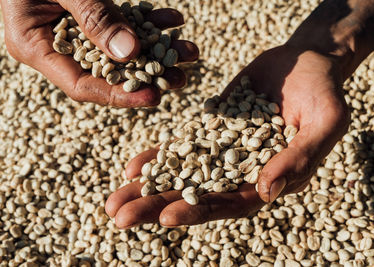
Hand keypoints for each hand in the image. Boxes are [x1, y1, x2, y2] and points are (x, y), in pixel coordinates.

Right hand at [0, 0, 198, 106]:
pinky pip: (122, 24)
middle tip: (181, 77)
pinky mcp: (91, 16)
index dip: (119, 96)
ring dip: (157, 49)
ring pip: (122, 50)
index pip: (82, 86)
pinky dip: (148, 22)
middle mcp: (59, 46)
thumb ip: (93, 17)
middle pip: (109, 72)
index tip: (155, 97)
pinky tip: (173, 19)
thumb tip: (130, 52)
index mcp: (36, 48)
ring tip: (188, 50)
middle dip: (149, 75)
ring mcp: (76, 31)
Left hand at [105, 44, 349, 227]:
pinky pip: (181, 148)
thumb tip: (268, 190)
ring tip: (113, 202)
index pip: (231, 202)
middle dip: (158, 206)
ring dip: (148, 188)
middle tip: (120, 218)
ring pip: (182, 175)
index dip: (200, 210)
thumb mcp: (325, 121)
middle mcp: (241, 172)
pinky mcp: (210, 130)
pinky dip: (158, 158)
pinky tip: (132, 168)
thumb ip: (300, 156)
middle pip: (196, 195)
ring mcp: (222, 152)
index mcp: (270, 179)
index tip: (166, 216)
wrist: (303, 63)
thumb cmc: (323, 92)